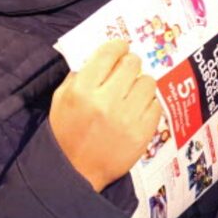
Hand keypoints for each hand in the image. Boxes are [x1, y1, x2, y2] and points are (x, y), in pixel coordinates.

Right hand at [50, 39, 162, 191]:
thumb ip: (80, 75)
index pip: (109, 53)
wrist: (75, 171)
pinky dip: (147, 105)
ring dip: (140, 84)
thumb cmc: (67, 132)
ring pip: (148, 82)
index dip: (118, 46)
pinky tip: (137, 110)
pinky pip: (156, 105)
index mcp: (82, 90)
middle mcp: (106, 101)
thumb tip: (103, 56)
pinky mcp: (142, 134)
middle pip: (132, 63)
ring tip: (132, 93)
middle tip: (126, 70)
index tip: (121, 48)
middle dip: (129, 63)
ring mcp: (126, 118)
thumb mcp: (61, 99)